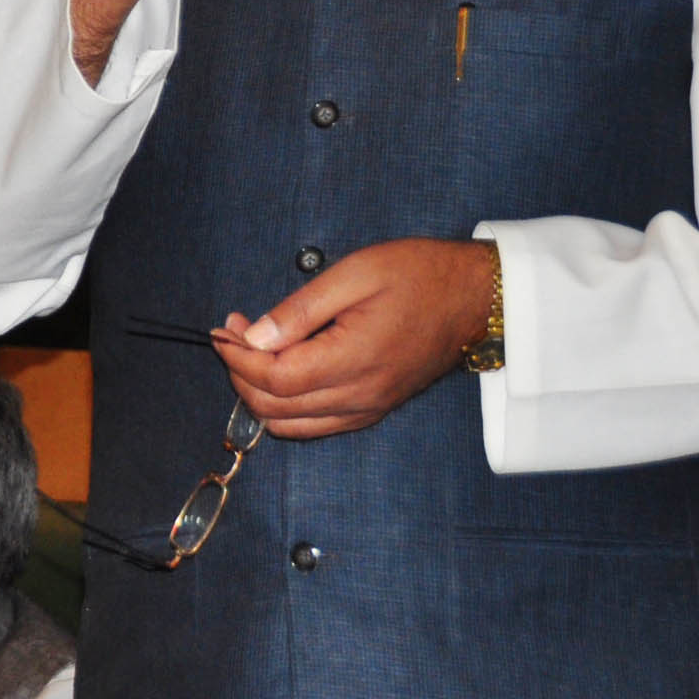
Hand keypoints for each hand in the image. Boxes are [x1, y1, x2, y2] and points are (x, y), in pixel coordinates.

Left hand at [211, 238, 497, 437]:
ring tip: (251, 350)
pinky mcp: (373, 410)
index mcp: (354, 359)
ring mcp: (368, 408)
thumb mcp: (357, 273)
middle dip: (241, 374)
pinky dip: (286, 407)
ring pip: (292, 426)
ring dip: (260, 394)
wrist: (475, 298)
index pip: (275, 378)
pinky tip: (283, 370)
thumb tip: (254, 337)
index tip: (223, 329)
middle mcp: (360, 396)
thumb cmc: (421, 275)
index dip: (238, 358)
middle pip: (275, 409)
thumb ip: (301, 309)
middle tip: (233, 333)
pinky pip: (316, 425)